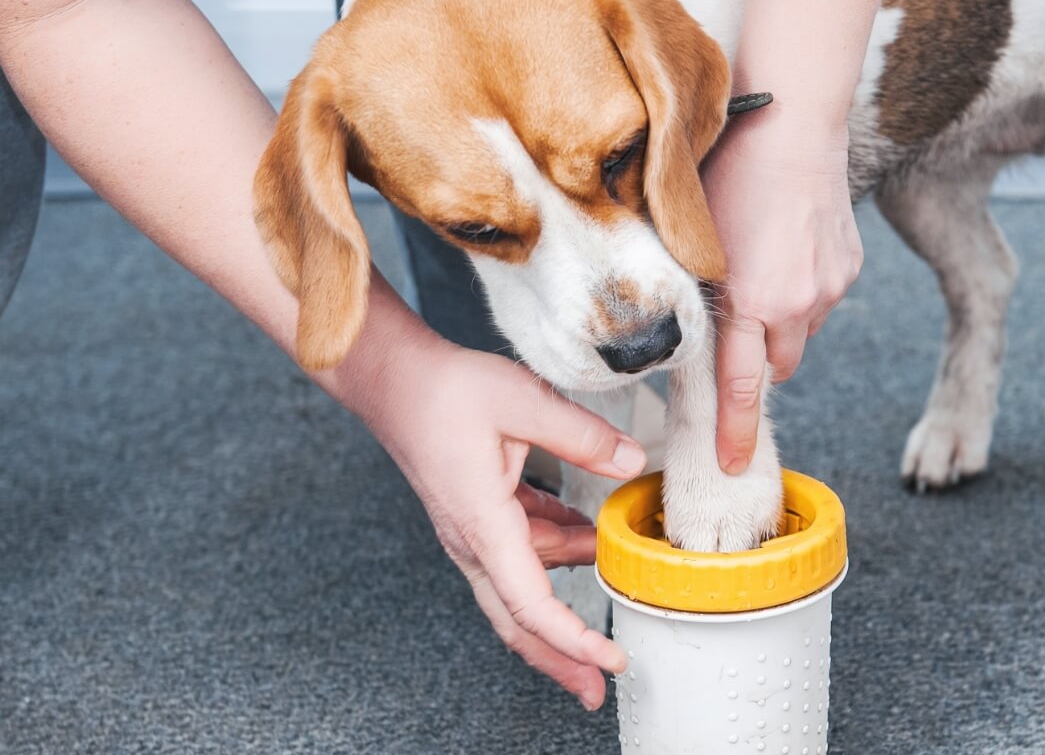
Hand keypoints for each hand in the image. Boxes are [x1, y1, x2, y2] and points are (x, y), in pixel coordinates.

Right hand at [347, 337, 646, 708]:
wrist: (392, 380)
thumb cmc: (443, 392)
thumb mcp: (522, 401)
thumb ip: (582, 435)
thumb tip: (631, 462)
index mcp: (484, 525)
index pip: (532, 605)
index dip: (573, 640)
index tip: (610, 661)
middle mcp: (474, 542)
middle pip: (519, 621)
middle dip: (561, 659)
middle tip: (600, 685)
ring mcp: (473, 533)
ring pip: (523, 586)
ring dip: (567, 595)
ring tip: (613, 583)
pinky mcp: (478, 516)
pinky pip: (521, 552)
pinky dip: (557, 553)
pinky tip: (588, 537)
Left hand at [703, 111, 862, 474]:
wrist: (795, 120)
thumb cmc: (730, 168)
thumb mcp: (691, 236)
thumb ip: (690, 291)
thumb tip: (674, 331)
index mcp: (750, 300)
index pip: (741, 388)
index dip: (734, 432)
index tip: (732, 466)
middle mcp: (796, 304)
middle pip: (777, 367)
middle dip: (756, 360)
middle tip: (737, 327)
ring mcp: (830, 287)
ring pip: (800, 332)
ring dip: (780, 321)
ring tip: (762, 266)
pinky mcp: (849, 266)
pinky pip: (822, 299)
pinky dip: (802, 289)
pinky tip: (786, 246)